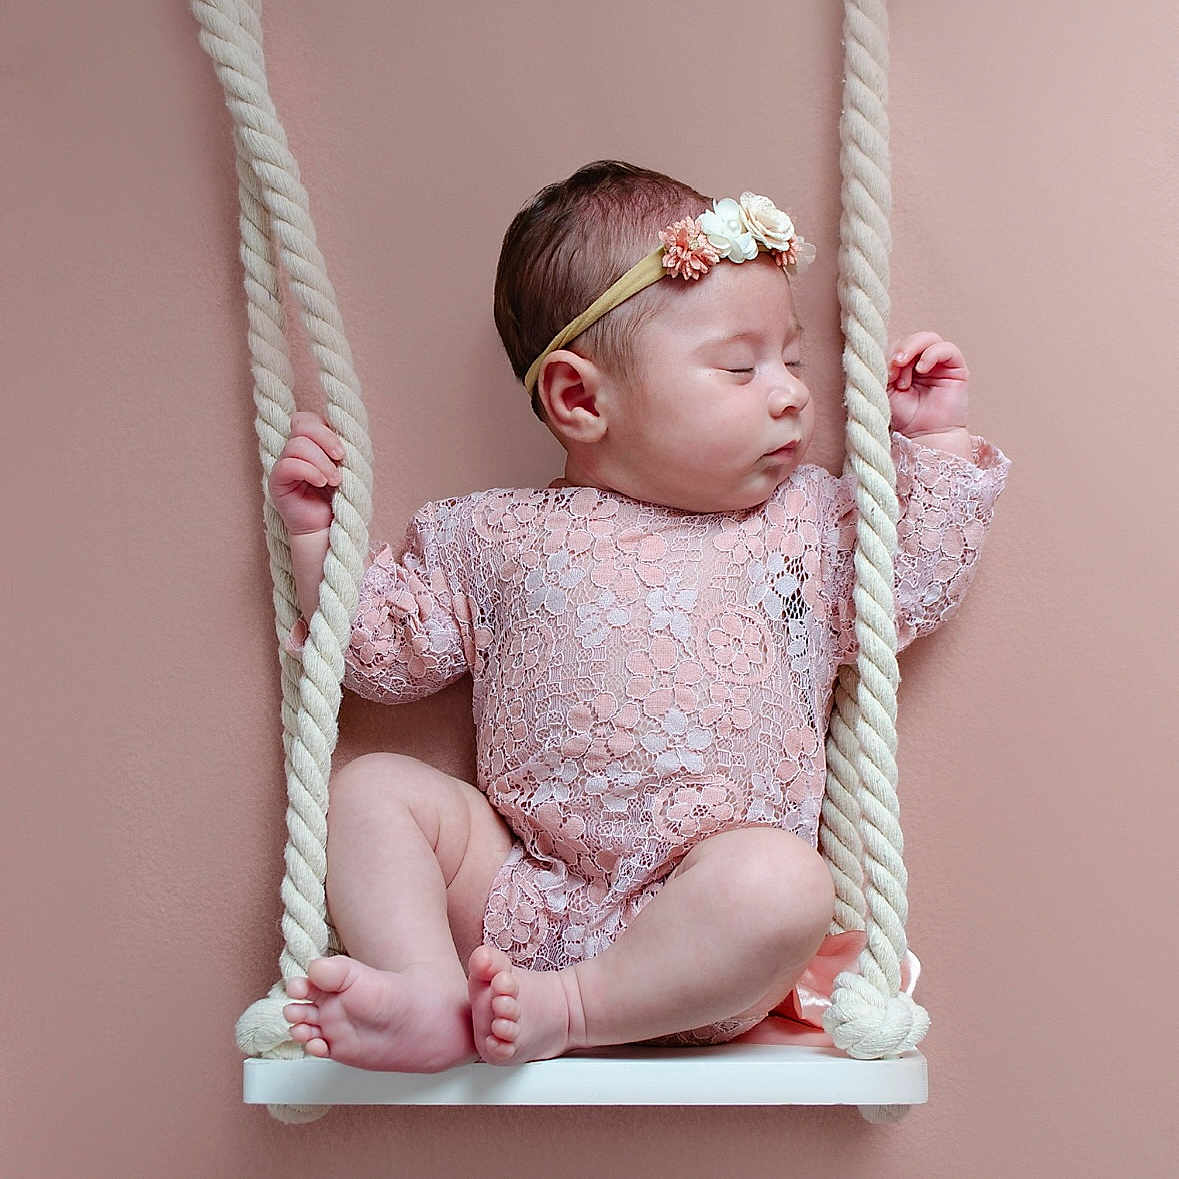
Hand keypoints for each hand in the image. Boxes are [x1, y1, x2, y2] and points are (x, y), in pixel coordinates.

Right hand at [268, 410, 345, 535]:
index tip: (343, 450)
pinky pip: (288, 465)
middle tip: (340, 458)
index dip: (325, 428)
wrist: (332, 529)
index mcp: (310, 445)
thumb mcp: (347, 468)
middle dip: (326, 438)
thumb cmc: (341, 498)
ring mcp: (284, 465)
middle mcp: (294, 451)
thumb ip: (342, 449)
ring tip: (334, 480)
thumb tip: (343, 430)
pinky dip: (309, 471)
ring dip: (322, 461)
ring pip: (297, 445)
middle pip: (301, 424)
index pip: (308, 419)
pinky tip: (321, 483)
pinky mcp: (277, 482)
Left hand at [886, 331, 969, 435]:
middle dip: (900, 350)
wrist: (925, 434)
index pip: (897, 344)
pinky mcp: (956, 368)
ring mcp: (940, 363)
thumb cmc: (905, 416)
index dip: (889, 352)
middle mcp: (922, 360)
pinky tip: (921, 368)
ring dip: (912, 349)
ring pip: (928, 338)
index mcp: (905, 365)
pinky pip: (947, 349)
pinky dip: (932, 354)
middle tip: (893, 366)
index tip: (882, 371)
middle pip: (911, 338)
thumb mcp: (886, 389)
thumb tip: (890, 354)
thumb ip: (885, 369)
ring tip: (902, 366)